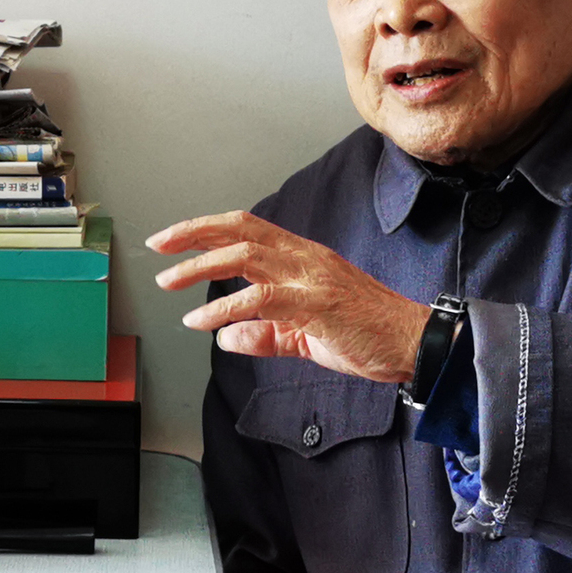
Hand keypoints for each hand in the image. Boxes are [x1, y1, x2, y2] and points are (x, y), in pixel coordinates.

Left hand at [147, 211, 429, 382]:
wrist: (415, 344)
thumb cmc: (367, 335)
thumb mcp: (305, 336)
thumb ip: (265, 335)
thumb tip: (225, 338)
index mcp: (303, 257)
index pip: (247, 228)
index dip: (205, 228)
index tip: (171, 238)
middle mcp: (304, 258)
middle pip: (239, 230)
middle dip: (192, 233)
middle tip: (157, 247)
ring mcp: (311, 278)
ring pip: (244, 256)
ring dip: (200, 266)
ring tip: (168, 282)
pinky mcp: (316, 304)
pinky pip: (261, 299)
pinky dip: (226, 308)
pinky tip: (203, 321)